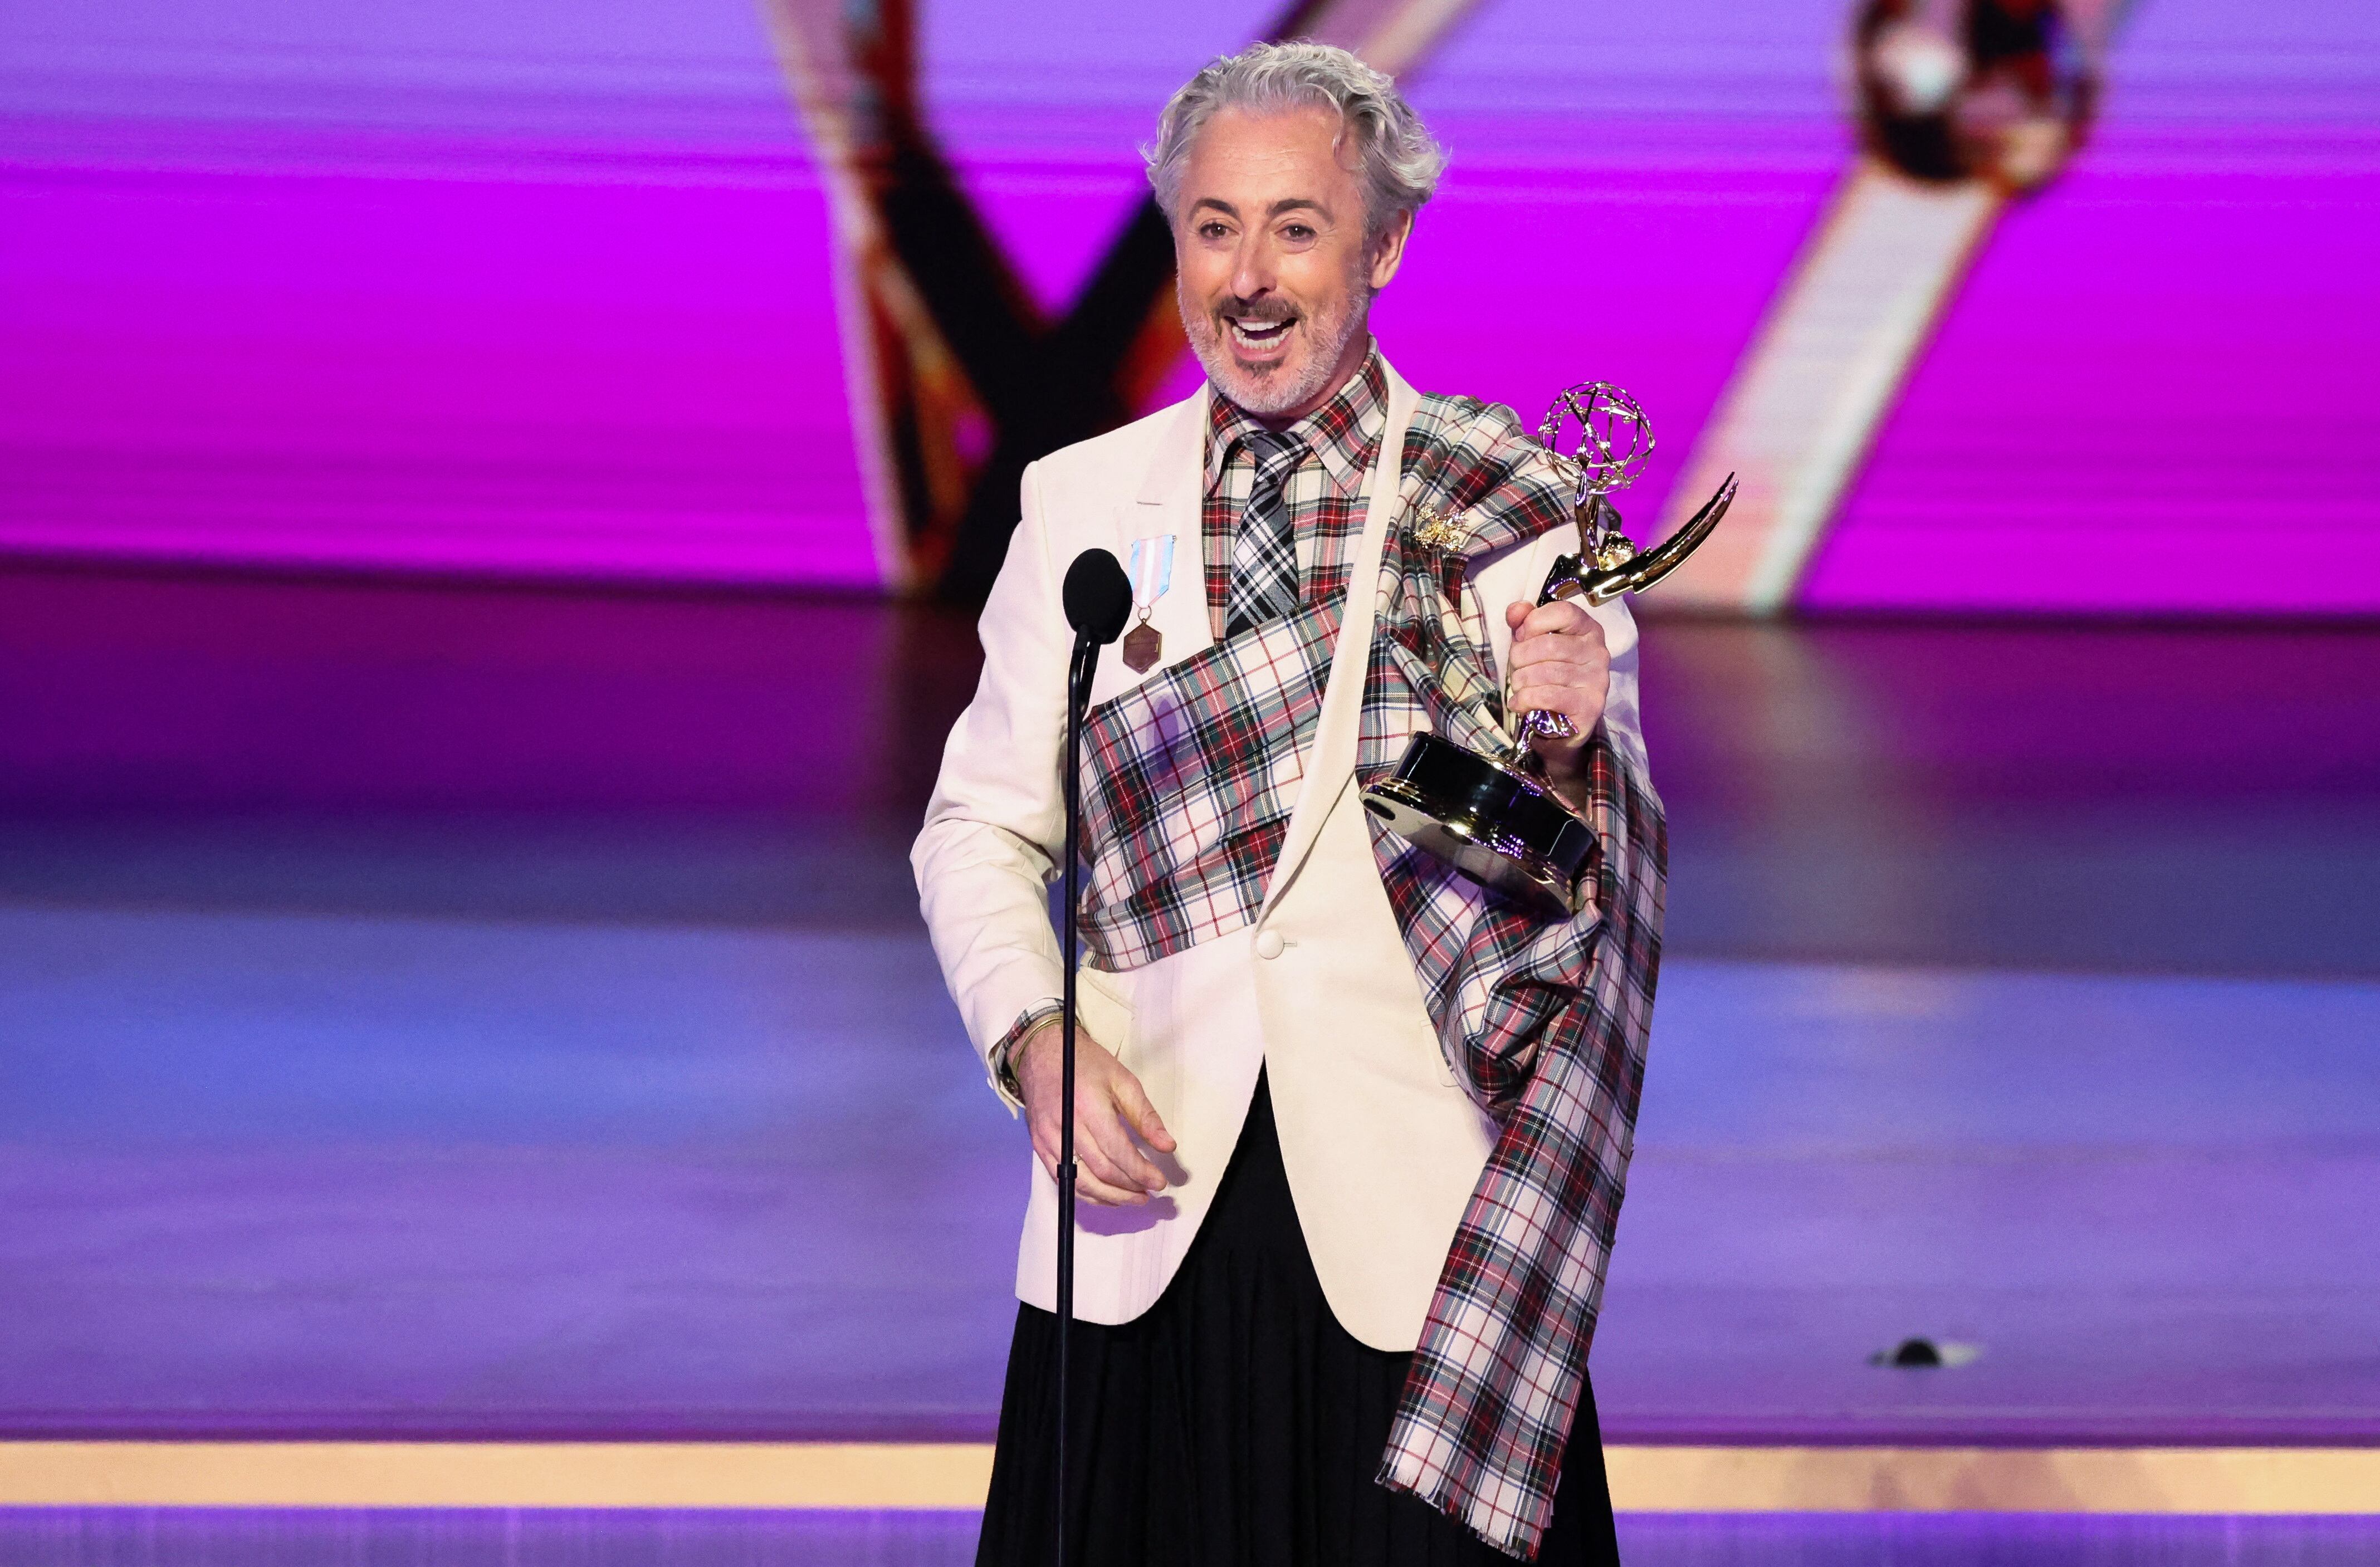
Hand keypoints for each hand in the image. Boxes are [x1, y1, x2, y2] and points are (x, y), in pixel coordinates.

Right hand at [1013, 1020, 1176, 1206]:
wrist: (1042, 1051)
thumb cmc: (1085, 1063)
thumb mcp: (1123, 1081)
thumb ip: (1145, 1116)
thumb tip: (1167, 1146)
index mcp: (1089, 1106)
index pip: (1118, 1152)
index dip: (1141, 1172)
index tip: (1159, 1182)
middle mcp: (1066, 1125)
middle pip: (1101, 1170)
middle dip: (1129, 1187)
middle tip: (1149, 1192)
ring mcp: (1048, 1138)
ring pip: (1081, 1181)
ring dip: (1110, 1196)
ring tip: (1133, 1198)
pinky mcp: (1039, 1145)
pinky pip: (1063, 1179)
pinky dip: (1086, 1193)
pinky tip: (1106, 1196)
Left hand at [1505, 598, 1609, 795]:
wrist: (1563, 726)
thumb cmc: (1547, 678)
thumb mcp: (1534, 645)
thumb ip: (1525, 623)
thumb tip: (1516, 610)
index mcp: (1589, 630)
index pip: (1563, 612)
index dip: (1534, 622)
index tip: (1521, 636)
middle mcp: (1599, 653)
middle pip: (1548, 645)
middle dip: (1520, 657)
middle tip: (1515, 669)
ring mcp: (1597, 681)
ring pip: (1545, 672)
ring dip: (1521, 681)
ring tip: (1518, 687)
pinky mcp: (1590, 707)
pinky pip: (1548, 696)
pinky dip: (1525, 700)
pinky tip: (1519, 703)